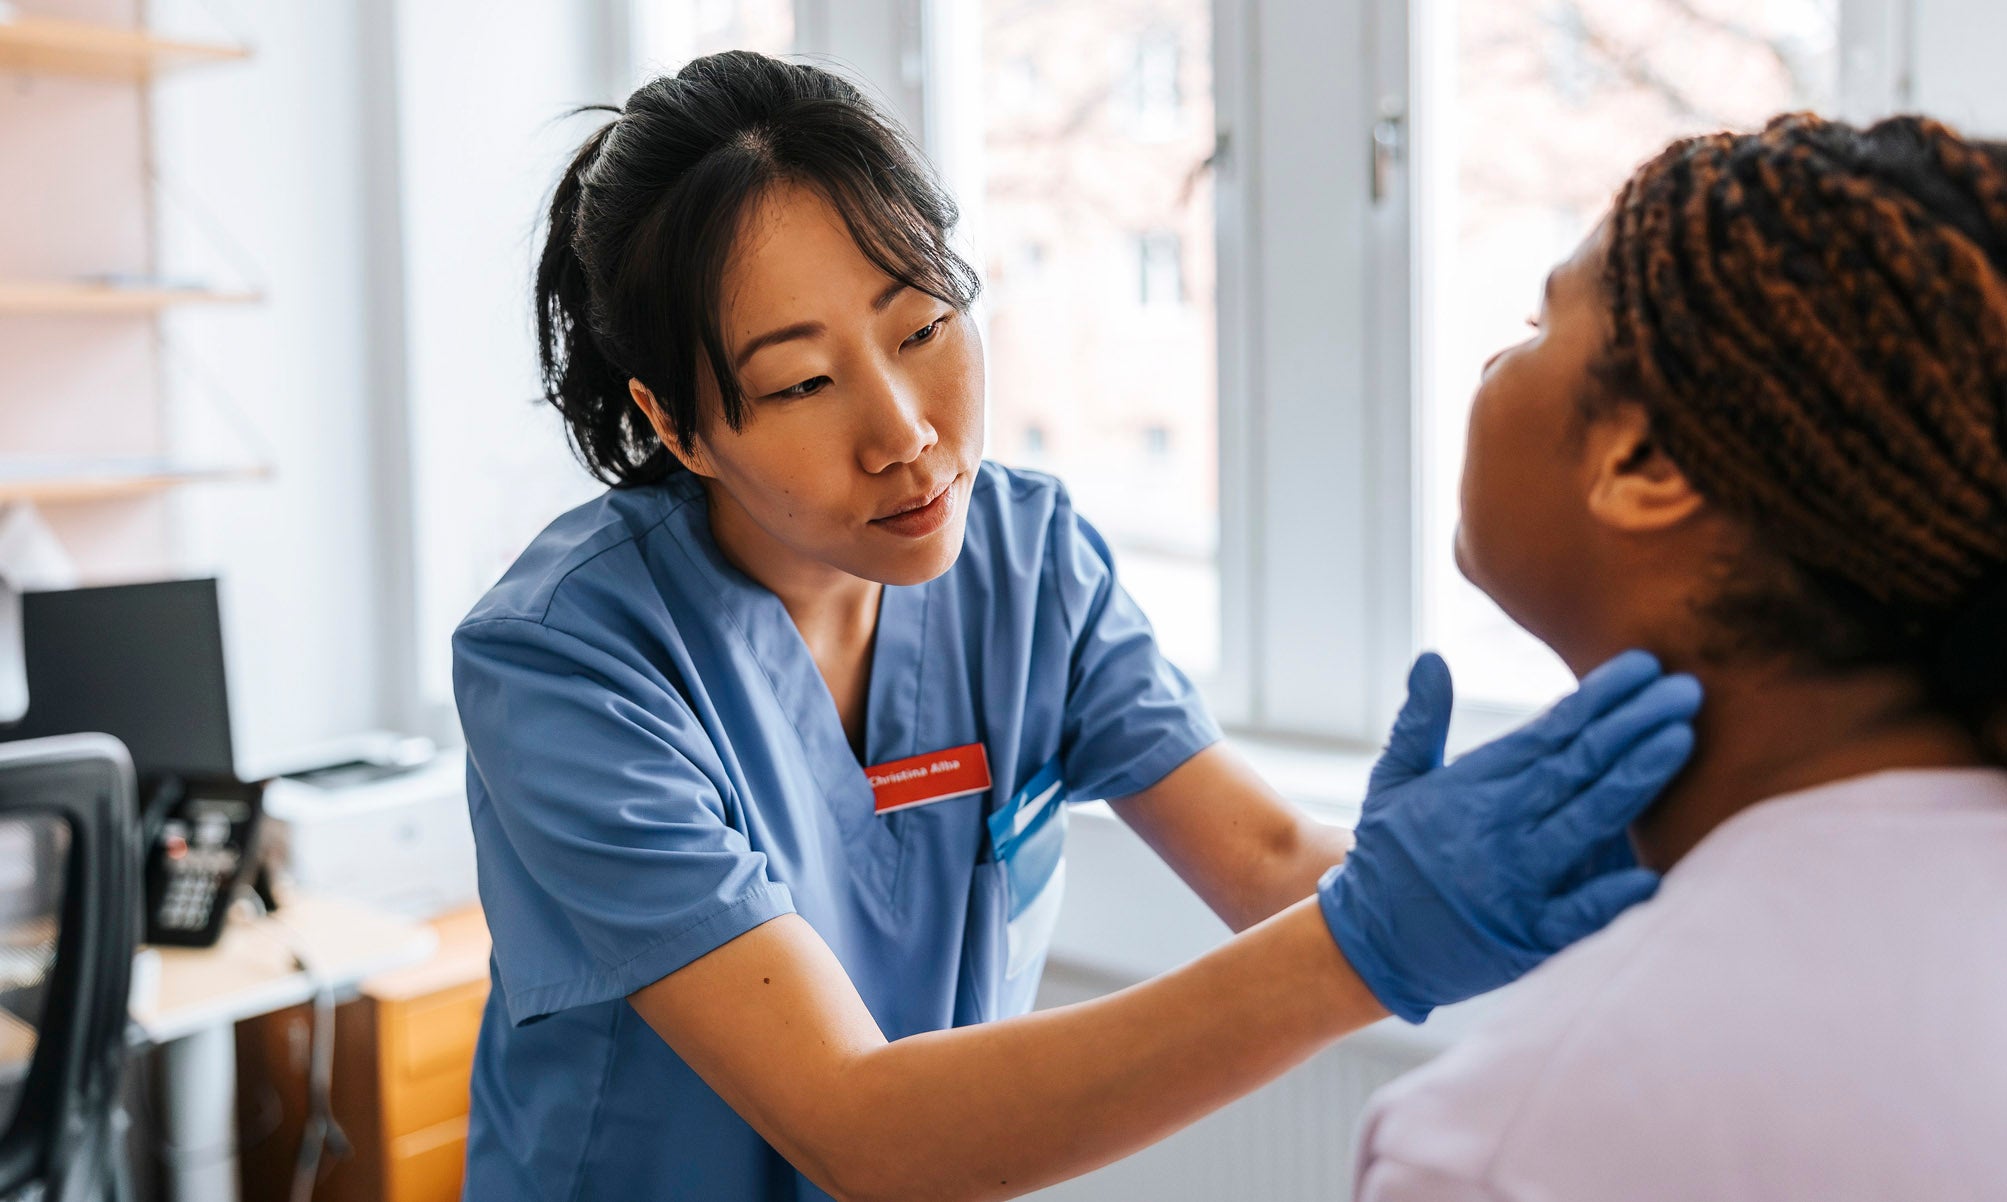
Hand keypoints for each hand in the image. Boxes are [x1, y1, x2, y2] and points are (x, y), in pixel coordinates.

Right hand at [1317, 650, 1699, 1022]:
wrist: (1370, 946)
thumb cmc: (1391, 857)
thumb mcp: (1393, 782)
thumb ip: (1420, 721)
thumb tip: (1432, 659)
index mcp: (1471, 786)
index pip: (1549, 731)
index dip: (1599, 697)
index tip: (1644, 666)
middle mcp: (1496, 828)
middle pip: (1578, 766)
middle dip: (1634, 724)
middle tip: (1686, 689)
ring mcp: (1513, 883)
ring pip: (1587, 822)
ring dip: (1637, 778)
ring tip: (1682, 738)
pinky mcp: (1525, 938)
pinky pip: (1577, 915)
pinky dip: (1612, 896)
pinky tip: (1654, 872)